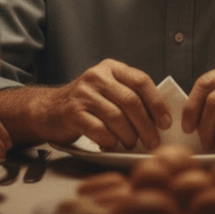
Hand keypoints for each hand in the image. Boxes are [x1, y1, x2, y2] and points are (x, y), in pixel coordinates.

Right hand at [47, 59, 170, 151]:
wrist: (48, 109)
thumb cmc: (87, 103)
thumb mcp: (108, 90)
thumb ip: (130, 96)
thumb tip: (161, 119)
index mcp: (111, 68)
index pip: (141, 80)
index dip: (156, 102)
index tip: (166, 122)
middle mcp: (97, 76)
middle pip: (130, 101)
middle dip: (146, 125)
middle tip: (153, 142)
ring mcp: (83, 93)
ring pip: (116, 116)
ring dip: (129, 136)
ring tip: (132, 145)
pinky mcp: (72, 113)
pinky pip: (98, 129)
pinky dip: (110, 141)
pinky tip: (112, 145)